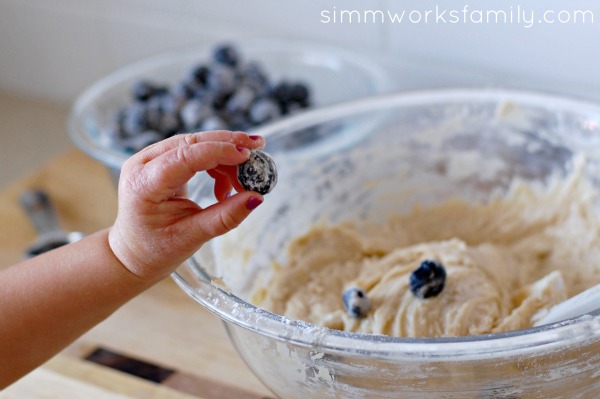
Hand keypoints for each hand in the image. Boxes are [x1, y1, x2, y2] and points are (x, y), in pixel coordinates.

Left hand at [108, 130, 264, 281]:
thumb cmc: (157, 249)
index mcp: (144, 185)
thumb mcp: (192, 237)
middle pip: (190, 142)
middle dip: (227, 143)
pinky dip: (215, 163)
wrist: (132, 252)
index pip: (184, 157)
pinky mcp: (160, 160)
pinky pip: (193, 151)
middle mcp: (142, 164)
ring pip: (195, 144)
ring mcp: (149, 159)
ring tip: (242, 183)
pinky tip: (225, 187)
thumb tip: (257, 198)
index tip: (248, 155)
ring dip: (224, 157)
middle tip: (258, 147)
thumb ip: (225, 217)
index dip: (218, 152)